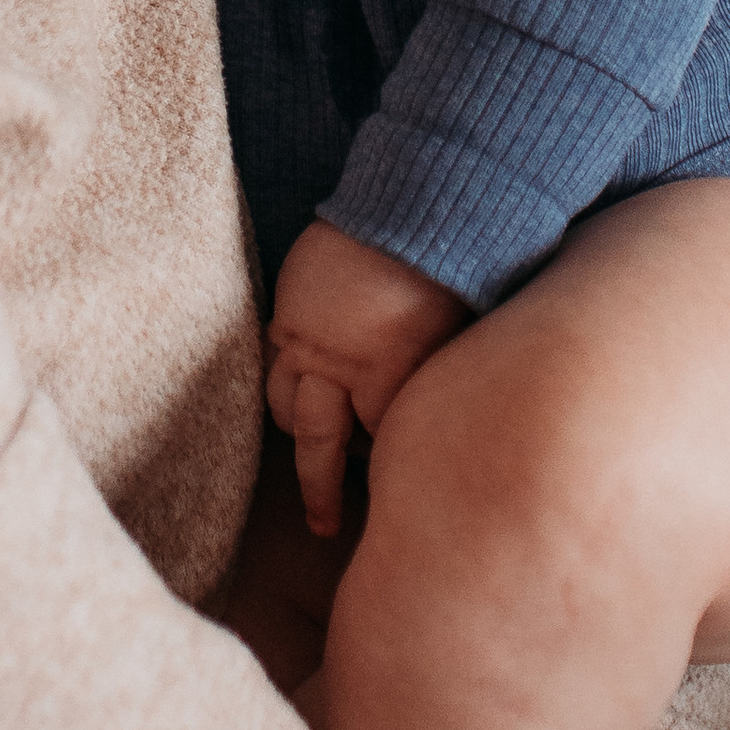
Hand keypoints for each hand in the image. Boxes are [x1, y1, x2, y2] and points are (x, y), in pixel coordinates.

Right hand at [266, 221, 467, 534]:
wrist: (416, 202)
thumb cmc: (449, 274)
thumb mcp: (454, 343)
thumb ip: (433, 390)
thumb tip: (435, 438)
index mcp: (386, 371)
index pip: (378, 443)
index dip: (386, 462)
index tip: (393, 484)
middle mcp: (338, 360)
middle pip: (319, 444)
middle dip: (320, 491)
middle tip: (324, 527)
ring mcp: (305, 335)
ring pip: (286, 404)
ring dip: (301, 428)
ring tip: (316, 447)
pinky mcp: (287, 309)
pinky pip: (275, 361)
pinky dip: (290, 379)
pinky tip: (310, 388)